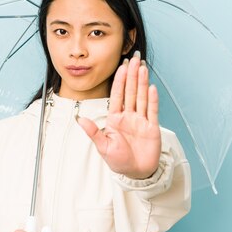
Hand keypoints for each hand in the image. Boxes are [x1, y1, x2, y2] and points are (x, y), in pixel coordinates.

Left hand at [77, 51, 160, 178]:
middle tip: (133, 59)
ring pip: (141, 97)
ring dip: (142, 82)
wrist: (136, 173)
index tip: (120, 67)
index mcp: (115, 118)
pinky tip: (151, 87)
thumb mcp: (103, 146)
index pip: (117, 95)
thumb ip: (94, 132)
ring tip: (142, 67)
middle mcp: (129, 116)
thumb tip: (79, 119)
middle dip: (131, 75)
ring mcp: (141, 120)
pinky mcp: (152, 127)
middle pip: (130, 91)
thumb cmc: (119, 161)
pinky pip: (152, 110)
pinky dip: (152, 99)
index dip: (119, 80)